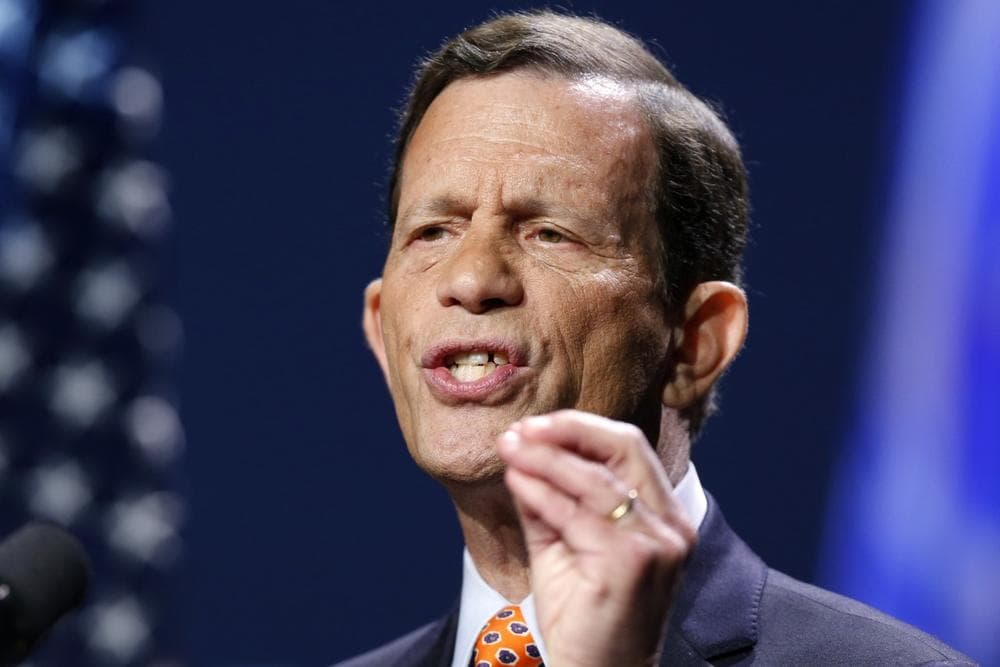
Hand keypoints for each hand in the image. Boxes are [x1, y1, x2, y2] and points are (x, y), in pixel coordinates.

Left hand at [497, 410, 695, 666]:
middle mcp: (671, 526)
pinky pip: (578, 515)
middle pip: (626, 447)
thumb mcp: (562, 542)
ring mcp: (657, 545)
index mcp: (664, 516)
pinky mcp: (631, 564)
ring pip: (596, 479)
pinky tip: (516, 479)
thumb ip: (548, 498)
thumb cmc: (583, 615)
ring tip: (509, 448)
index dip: (581, 427)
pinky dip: (542, 492)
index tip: (534, 425)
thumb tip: (520, 450)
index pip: (629, 447)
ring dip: (546, 457)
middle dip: (569, 430)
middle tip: (523, 429)